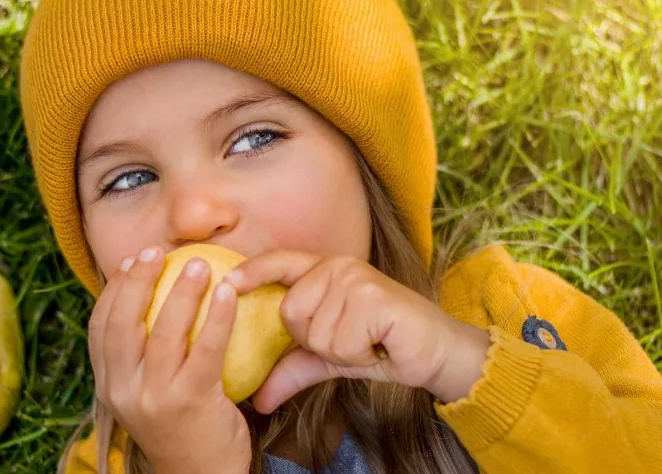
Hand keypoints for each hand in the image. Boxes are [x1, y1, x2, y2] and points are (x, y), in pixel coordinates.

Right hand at [88, 246, 251, 473]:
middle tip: (156, 251)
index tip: (130, 261)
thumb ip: (143, 357)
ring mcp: (154, 398)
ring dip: (181, 291)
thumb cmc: (181, 427)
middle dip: (137, 281)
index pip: (99, 328)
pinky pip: (206, 350)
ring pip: (164, 332)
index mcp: (108, 386)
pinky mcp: (190, 402)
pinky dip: (217, 317)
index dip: (113, 290)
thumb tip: (153, 298)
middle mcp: (123, 391)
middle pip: (123, 324)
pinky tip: (227, 293)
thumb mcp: (147, 394)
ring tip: (198, 265)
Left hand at [224, 250, 490, 412]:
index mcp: (324, 271)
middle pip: (290, 313)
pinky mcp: (373, 296)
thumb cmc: (382, 347)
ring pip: (316, 332)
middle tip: (352, 340)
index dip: (252, 271)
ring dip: (342, 352)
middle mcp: (338, 267)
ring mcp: (355, 278)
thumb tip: (257, 400)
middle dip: (316, 341)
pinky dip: (359, 355)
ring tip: (368, 343)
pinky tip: (379, 345)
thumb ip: (293, 369)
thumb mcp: (330, 358)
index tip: (226, 283)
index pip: (280, 262)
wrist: (435, 353)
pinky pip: (340, 341)